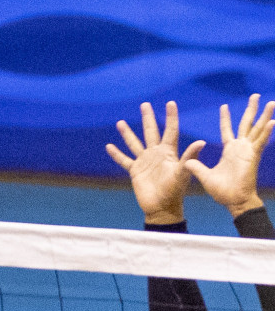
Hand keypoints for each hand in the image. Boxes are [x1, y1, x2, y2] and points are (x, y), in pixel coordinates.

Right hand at [107, 101, 205, 224]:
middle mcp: (156, 154)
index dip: (170, 117)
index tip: (170, 103)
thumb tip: (201, 142)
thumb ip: (189, 157)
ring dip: (128, 133)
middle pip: (151, 132)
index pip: (170, 130)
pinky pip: (124, 160)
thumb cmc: (175, 191)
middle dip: (148, 118)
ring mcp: (145, 162)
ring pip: (134, 143)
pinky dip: (117, 154)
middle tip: (145, 104)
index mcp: (169, 152)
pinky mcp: (135, 171)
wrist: (162, 207)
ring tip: (121, 122)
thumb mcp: (183, 172)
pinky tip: (109, 146)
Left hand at [184, 94, 273, 216]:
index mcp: (229, 150)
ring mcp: (248, 151)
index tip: (224, 106)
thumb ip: (196, 166)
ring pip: (257, 129)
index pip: (227, 130)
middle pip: (247, 124)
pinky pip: (261, 142)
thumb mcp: (204, 175)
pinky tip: (272, 121)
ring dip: (265, 116)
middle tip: (255, 95)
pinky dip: (267, 132)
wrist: (234, 201)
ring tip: (271, 102)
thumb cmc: (222, 191)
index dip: (226, 118)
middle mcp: (240, 148)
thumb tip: (186, 161)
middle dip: (251, 110)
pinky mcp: (253, 157)